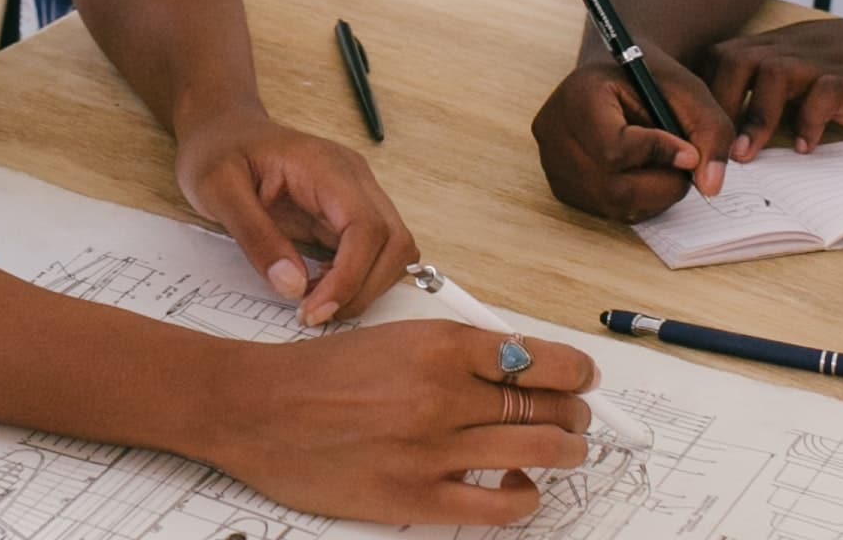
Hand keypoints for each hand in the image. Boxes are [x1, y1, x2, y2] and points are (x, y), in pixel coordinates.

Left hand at [175, 107, 415, 325]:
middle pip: (395, 242)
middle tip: (313, 315)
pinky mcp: (348, 214)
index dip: (350, 277)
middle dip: (363, 289)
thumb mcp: (218, 190)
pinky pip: (374, 253)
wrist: (222, 129)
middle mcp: (354, 179)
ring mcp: (356, 195)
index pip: (366, 227)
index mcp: (325, 166)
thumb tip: (293, 286)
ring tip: (314, 302)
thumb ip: (255, 236)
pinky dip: (357, 280)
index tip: (312, 311)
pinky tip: (319, 288)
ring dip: (365, 287)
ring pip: (394, 251)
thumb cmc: (218, 151)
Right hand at [208, 321, 595, 523]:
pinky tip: (521, 487)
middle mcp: (442, 393)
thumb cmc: (321, 372)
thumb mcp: (396, 337)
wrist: (259, 408)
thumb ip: (455, 352)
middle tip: (576, 418)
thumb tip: (517, 369)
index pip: (537, 358)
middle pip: (545, 406)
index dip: (574, 372)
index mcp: (438, 343)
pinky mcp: (415, 498)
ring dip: (564, 452)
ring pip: (536, 452)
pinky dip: (525, 497)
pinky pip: (498, 506)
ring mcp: (431, 449)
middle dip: (574, 414)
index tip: (583, 377)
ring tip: (564, 451)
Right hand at [531, 57, 735, 221]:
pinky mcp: (562, 186)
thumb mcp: (688, 91)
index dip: (659, 155)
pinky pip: (607, 210)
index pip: (614, 148)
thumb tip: (710, 186)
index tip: (690, 152)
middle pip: (613, 186)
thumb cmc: (652, 80)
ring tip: (668, 167)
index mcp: (578, 95)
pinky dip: (638, 201)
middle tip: (686, 167)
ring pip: (613, 203)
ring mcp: (552, 163)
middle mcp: (554, 131)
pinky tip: (647, 175)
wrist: (619, 78)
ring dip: (654, 195)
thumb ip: (710, 131)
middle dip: (663, 184)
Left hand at [708, 16, 842, 160]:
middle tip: (712, 149)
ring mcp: (825, 62)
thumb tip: (736, 131)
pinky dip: (810, 122)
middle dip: (717, 105)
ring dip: (754, 116)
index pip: (721, 56)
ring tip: (747, 155)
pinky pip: (824, 94)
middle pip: (735, 59)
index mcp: (780, 45)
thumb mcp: (812, 66)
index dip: (703, 91)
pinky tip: (806, 148)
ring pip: (772, 73)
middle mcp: (795, 48)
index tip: (694, 130)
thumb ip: (777, 88)